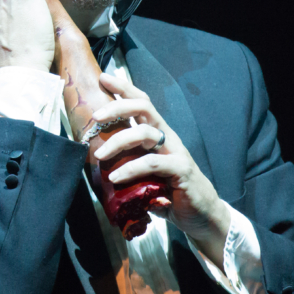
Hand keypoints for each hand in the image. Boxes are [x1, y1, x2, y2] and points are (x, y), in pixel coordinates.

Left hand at [93, 72, 230, 262]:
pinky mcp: (181, 170)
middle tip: (96, 116)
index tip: (103, 77)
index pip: (141, 103)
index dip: (124, 88)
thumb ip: (124, 164)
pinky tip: (115, 177)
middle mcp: (167, 137)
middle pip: (144, 108)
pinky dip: (131, 168)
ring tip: (99, 155)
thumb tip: (93, 162)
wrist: (201, 215)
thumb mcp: (143, 174)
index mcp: (157, 134)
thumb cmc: (168, 191)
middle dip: (118, 106)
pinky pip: (153, 162)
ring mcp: (175, 152)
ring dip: (118, 141)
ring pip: (146, 133)